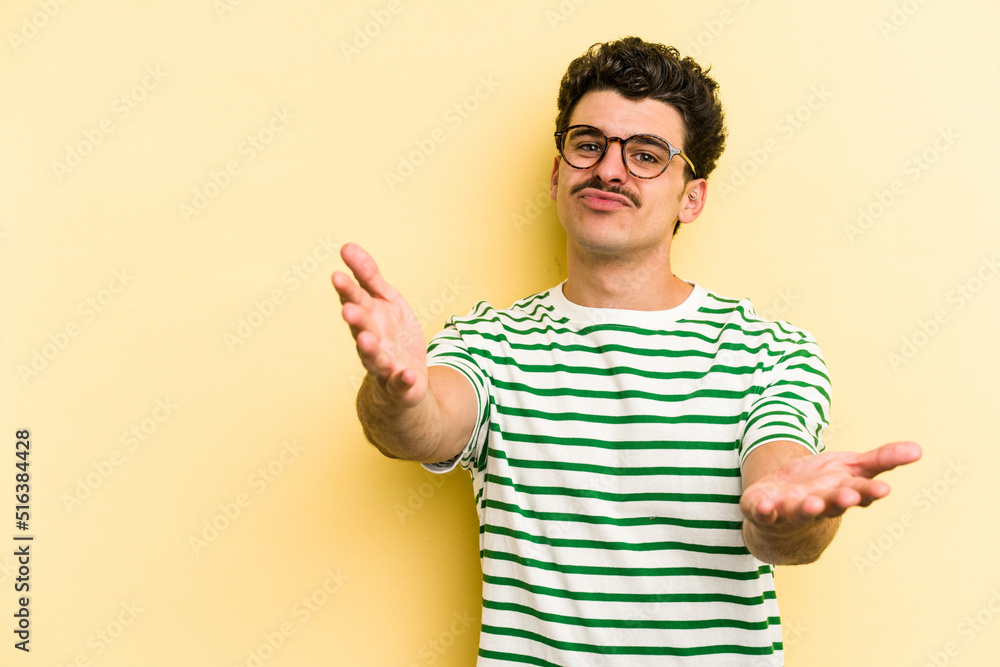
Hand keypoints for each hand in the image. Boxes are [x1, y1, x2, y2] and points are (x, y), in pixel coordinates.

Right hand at [332, 243, 426, 406]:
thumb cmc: (392, 335)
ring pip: (374, 357)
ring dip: (370, 349)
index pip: (356, 300)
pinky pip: (399, 382)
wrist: (405, 380)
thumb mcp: (385, 300)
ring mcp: (383, 364)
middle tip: (348, 310)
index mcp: (368, 317)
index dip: (347, 290)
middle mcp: (371, 340)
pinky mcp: (398, 384)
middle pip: (362, 328)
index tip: (337, 275)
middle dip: (356, 319)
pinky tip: (405, 373)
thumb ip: (369, 276)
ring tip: (367, 340)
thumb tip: (346, 246)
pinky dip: (402, 379)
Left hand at [741, 441, 922, 529]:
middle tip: (848, 497)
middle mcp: (818, 505)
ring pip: (799, 511)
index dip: (869, 493)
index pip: (858, 493)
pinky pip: (762, 512)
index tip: (883, 490)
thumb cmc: (823, 485)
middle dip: (839, 501)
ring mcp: (789, 509)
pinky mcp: (763, 509)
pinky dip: (763, 510)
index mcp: (840, 494)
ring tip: (812, 504)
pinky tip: (764, 506)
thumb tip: (919, 449)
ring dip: (806, 508)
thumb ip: (882, 460)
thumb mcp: (851, 467)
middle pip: (831, 504)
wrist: (783, 503)